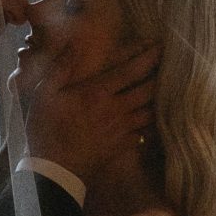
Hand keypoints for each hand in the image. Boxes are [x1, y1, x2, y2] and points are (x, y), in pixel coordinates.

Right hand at [13, 40, 157, 187]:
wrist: (53, 170)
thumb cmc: (45, 129)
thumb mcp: (44, 94)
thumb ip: (60, 68)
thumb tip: (72, 45)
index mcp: (97, 92)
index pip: (131, 71)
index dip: (149, 57)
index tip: (161, 47)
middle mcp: (115, 109)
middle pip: (148, 90)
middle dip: (162, 76)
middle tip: (172, 66)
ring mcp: (121, 129)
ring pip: (152, 111)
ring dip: (162, 99)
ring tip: (170, 89)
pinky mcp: (122, 146)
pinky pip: (146, 132)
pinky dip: (155, 123)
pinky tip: (159, 118)